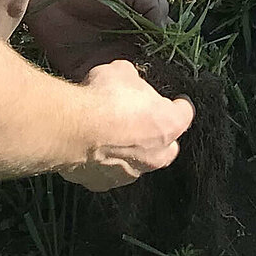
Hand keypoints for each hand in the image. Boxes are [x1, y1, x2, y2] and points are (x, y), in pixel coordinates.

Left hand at [28, 0, 171, 80]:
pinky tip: (120, 94)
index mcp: (138, 26)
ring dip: (134, 87)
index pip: (158, 46)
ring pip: (125, 80)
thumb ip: (155, 6)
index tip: (177, 66)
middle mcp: (123, 45)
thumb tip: (168, 32)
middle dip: (154, 76)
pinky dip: (109, 92)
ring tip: (144, 92)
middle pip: (145, 66)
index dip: (168, 55)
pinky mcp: (82, 69)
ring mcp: (103, 59)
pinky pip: (99, 85)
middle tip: (163, 85)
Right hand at [58, 59, 193, 192]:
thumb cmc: (104, 99)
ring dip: (126, 151)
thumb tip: (126, 81)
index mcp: (169, 124)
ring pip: (134, 164)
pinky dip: (99, 162)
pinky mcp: (101, 183)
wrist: (72, 129)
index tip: (174, 101)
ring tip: (107, 134)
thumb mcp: (122, 72)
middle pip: (164, 147)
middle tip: (138, 120)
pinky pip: (105, 173)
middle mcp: (155, 156)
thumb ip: (131, 81)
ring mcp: (128, 174)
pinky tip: (87, 147)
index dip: (176, 105)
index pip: (183, 113)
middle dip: (154, 135)